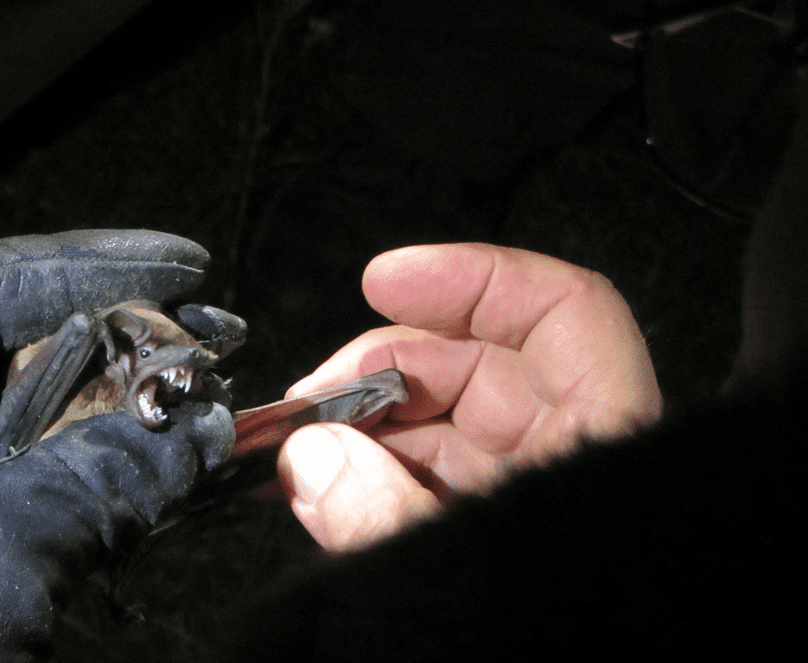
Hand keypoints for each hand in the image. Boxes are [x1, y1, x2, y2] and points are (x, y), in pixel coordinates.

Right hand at [278, 243, 661, 551]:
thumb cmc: (566, 658)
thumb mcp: (469, 578)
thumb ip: (387, 520)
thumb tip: (312, 459)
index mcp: (600, 446)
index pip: (564, 310)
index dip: (474, 276)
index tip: (386, 279)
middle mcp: (570, 456)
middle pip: (482, 360)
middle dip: (383, 364)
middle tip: (311, 400)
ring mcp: (531, 493)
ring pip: (446, 421)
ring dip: (364, 424)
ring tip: (301, 451)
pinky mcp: (495, 529)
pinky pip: (431, 477)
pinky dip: (373, 472)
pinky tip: (322, 483)